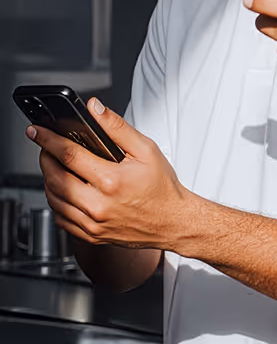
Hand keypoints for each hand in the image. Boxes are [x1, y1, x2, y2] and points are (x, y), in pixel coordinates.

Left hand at [29, 99, 192, 249]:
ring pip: (53, 200)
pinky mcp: (90, 235)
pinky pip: (60, 218)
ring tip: (54, 166)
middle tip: (46, 147)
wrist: (172, 221)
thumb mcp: (146, 149)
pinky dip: (55, 202)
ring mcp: (92, 223)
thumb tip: (95, 109)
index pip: (69, 154)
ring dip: (48, 179)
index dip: (48, 140)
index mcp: (111, 180)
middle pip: (54, 178)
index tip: (37, 131)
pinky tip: (64, 191)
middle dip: (45, 158)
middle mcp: (99, 204)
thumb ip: (117, 127)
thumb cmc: (161, 186)